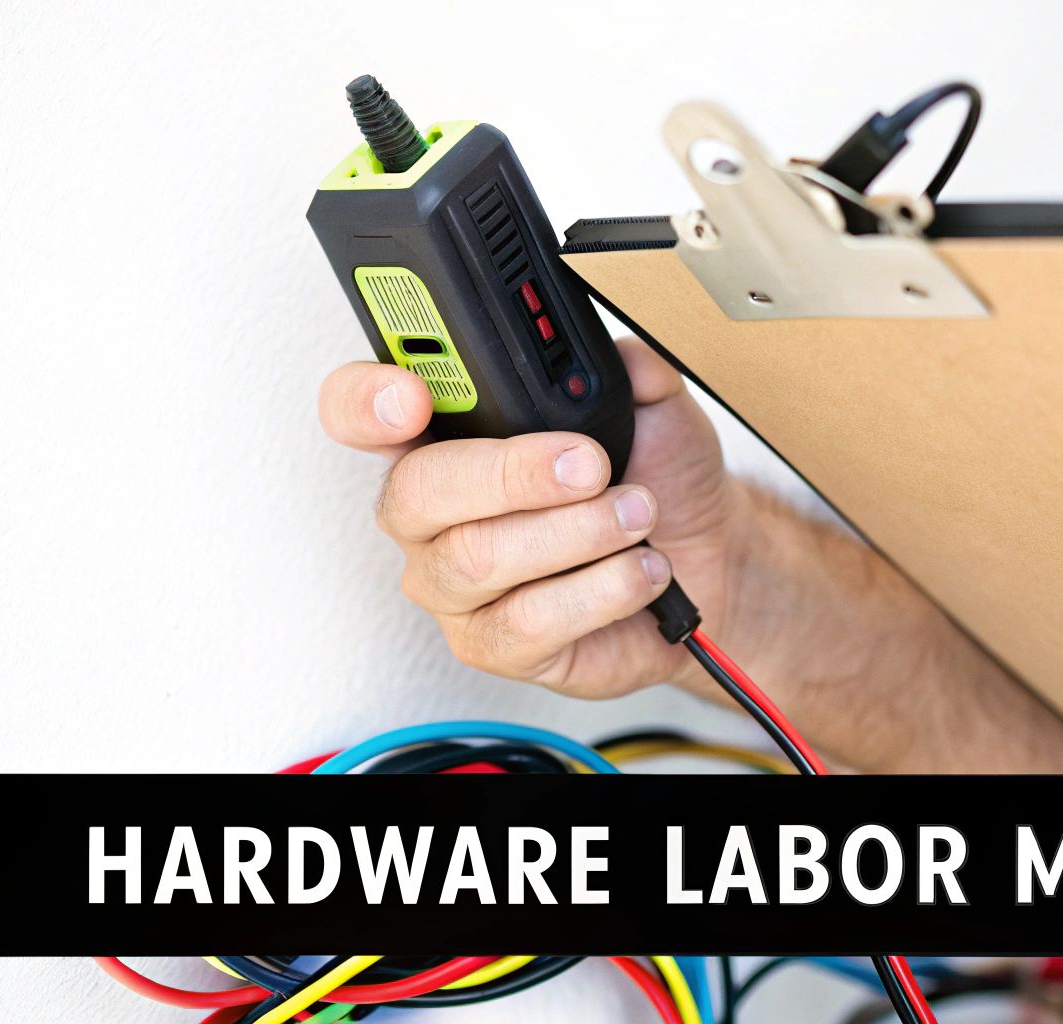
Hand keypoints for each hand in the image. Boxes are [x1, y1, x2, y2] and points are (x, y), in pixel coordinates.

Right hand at [318, 338, 742, 697]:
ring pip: (476, 559)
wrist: (703, 557)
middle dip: (509, 473)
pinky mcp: (496, 646)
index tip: (412, 395)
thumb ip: (632, 369)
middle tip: (588, 465)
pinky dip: (600, 589)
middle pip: (415, 491)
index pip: (359, 410)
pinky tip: (640, 568)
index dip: (364, 400)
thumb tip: (627, 358)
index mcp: (444, 436)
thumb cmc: (658, 479)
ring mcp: (455, 586)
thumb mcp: (655, 408)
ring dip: (574, 532)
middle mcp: (431, 515)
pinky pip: (526, 622)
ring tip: (638, 515)